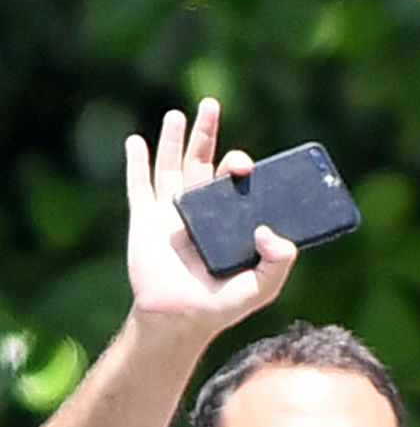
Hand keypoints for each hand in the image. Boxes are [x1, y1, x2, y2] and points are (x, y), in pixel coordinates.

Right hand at [124, 100, 295, 333]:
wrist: (178, 320)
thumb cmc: (221, 307)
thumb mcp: (260, 288)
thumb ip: (277, 264)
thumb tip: (273, 232)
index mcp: (228, 221)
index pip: (234, 182)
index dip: (239, 166)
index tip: (246, 165)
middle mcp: (200, 211)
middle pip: (202, 161)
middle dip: (207, 134)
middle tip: (211, 105)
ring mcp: (170, 213)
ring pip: (170, 165)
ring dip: (173, 139)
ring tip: (178, 113)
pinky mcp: (145, 220)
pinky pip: (138, 185)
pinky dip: (135, 161)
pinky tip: (136, 140)